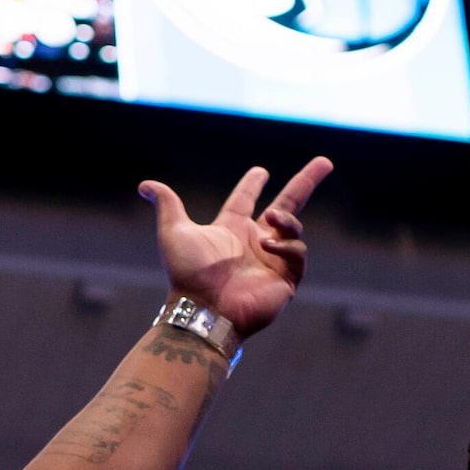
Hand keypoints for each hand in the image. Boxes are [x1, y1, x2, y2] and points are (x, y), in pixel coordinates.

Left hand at [137, 157, 327, 340]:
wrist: (204, 308)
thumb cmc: (187, 274)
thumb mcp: (174, 232)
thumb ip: (167, 205)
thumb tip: (146, 185)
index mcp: (230, 229)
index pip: (245, 200)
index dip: (252, 184)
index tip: (261, 171)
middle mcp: (254, 242)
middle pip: (287, 206)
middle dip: (306, 183)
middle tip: (324, 161)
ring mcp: (272, 260)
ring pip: (293, 229)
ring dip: (287, 220)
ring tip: (274, 220)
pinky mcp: (285, 279)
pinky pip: (297, 254)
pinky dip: (288, 247)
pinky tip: (270, 247)